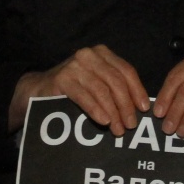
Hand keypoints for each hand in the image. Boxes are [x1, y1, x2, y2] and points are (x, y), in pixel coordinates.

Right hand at [9, 45, 148, 133]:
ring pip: (102, 90)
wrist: (39, 89)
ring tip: (118, 129)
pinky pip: (85, 96)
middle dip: (126, 105)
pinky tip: (104, 121)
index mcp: (102, 53)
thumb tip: (140, 107)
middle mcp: (89, 55)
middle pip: (116, 81)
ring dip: (113, 112)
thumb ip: (115, 87)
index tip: (144, 109)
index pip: (126, 71)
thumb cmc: (74, 88)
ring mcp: (75, 66)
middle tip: (131, 125)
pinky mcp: (62, 79)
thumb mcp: (97, 82)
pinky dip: (96, 110)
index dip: (137, 90)